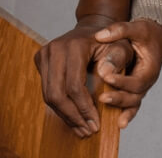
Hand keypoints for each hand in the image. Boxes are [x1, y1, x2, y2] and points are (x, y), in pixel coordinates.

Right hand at [35, 15, 132, 137]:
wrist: (92, 30)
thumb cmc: (109, 42)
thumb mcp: (121, 47)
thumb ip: (117, 59)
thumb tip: (105, 74)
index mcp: (75, 45)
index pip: (75, 85)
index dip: (85, 109)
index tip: (96, 124)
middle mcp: (55, 48)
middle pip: (57, 93)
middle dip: (73, 117)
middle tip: (88, 131)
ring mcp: (45, 53)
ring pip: (49, 95)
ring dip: (65, 116)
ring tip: (82, 129)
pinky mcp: (40, 60)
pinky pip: (47, 91)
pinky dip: (60, 108)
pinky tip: (74, 118)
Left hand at [92, 18, 161, 127]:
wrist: (157, 37)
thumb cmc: (147, 33)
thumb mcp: (136, 28)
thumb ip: (119, 30)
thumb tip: (100, 35)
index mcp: (150, 68)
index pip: (137, 81)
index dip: (122, 81)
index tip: (107, 78)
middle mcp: (148, 81)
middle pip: (135, 96)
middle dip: (119, 98)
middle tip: (102, 98)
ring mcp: (143, 87)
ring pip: (133, 103)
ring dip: (120, 107)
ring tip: (105, 109)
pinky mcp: (136, 89)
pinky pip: (132, 104)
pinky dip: (126, 113)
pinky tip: (118, 123)